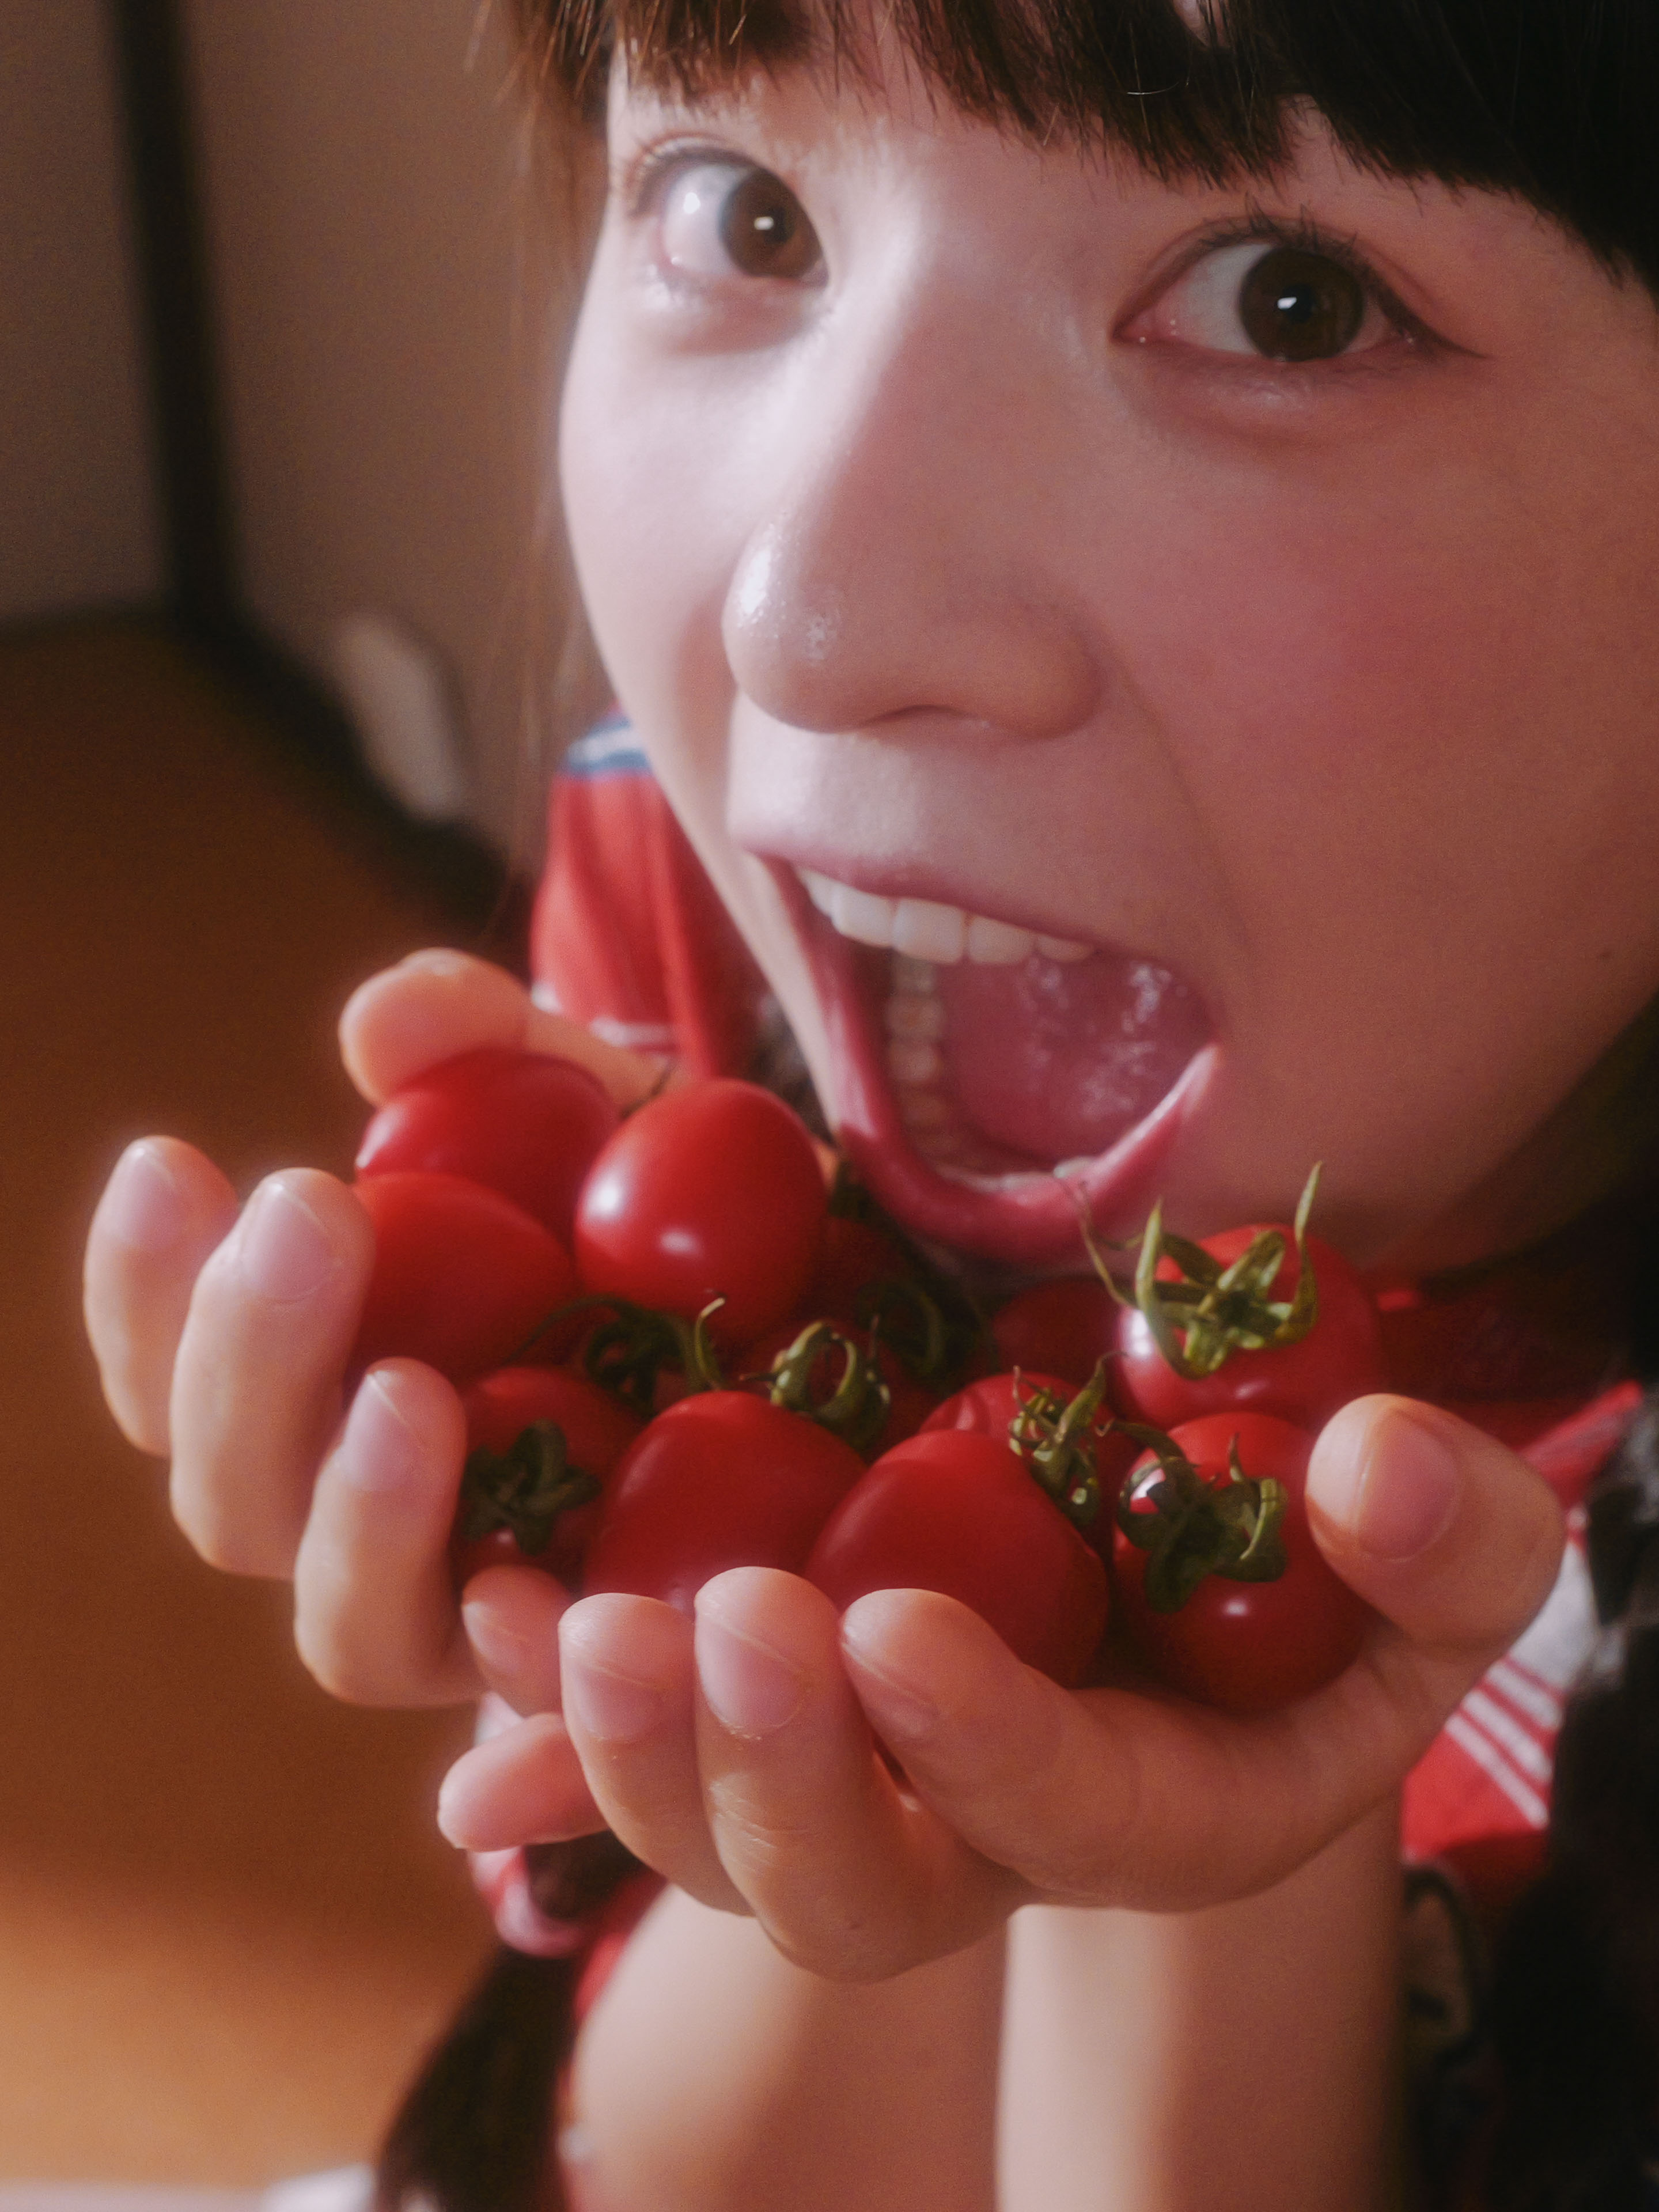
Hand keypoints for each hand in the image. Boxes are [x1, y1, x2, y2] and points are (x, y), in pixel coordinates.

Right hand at [81, 948, 662, 1713]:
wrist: (885, 1327)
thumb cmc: (693, 1211)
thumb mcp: (602, 1103)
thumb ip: (490, 1048)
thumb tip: (380, 1025)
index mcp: (339, 1389)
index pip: (184, 1379)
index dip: (146, 1292)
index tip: (173, 1158)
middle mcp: (391, 1521)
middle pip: (240, 1505)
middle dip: (249, 1363)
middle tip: (310, 1211)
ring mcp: (503, 1614)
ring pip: (359, 1632)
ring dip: (358, 1519)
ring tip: (413, 1393)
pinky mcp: (633, 1677)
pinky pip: (554, 1722)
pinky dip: (522, 1683)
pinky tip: (528, 1596)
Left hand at [437, 1395, 1563, 1980]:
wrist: (1208, 1536)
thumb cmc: (1347, 1556)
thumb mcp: (1440, 1542)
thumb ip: (1446, 1536)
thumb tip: (1372, 1469)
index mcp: (1153, 1809)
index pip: (1062, 1822)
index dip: (979, 1747)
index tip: (889, 1627)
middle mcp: (978, 1833)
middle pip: (847, 1891)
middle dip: (767, 1776)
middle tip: (705, 1621)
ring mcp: (856, 1780)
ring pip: (707, 1841)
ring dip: (622, 1745)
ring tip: (547, 1613)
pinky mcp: (763, 1712)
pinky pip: (631, 1758)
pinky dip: (544, 1723)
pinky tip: (478, 1619)